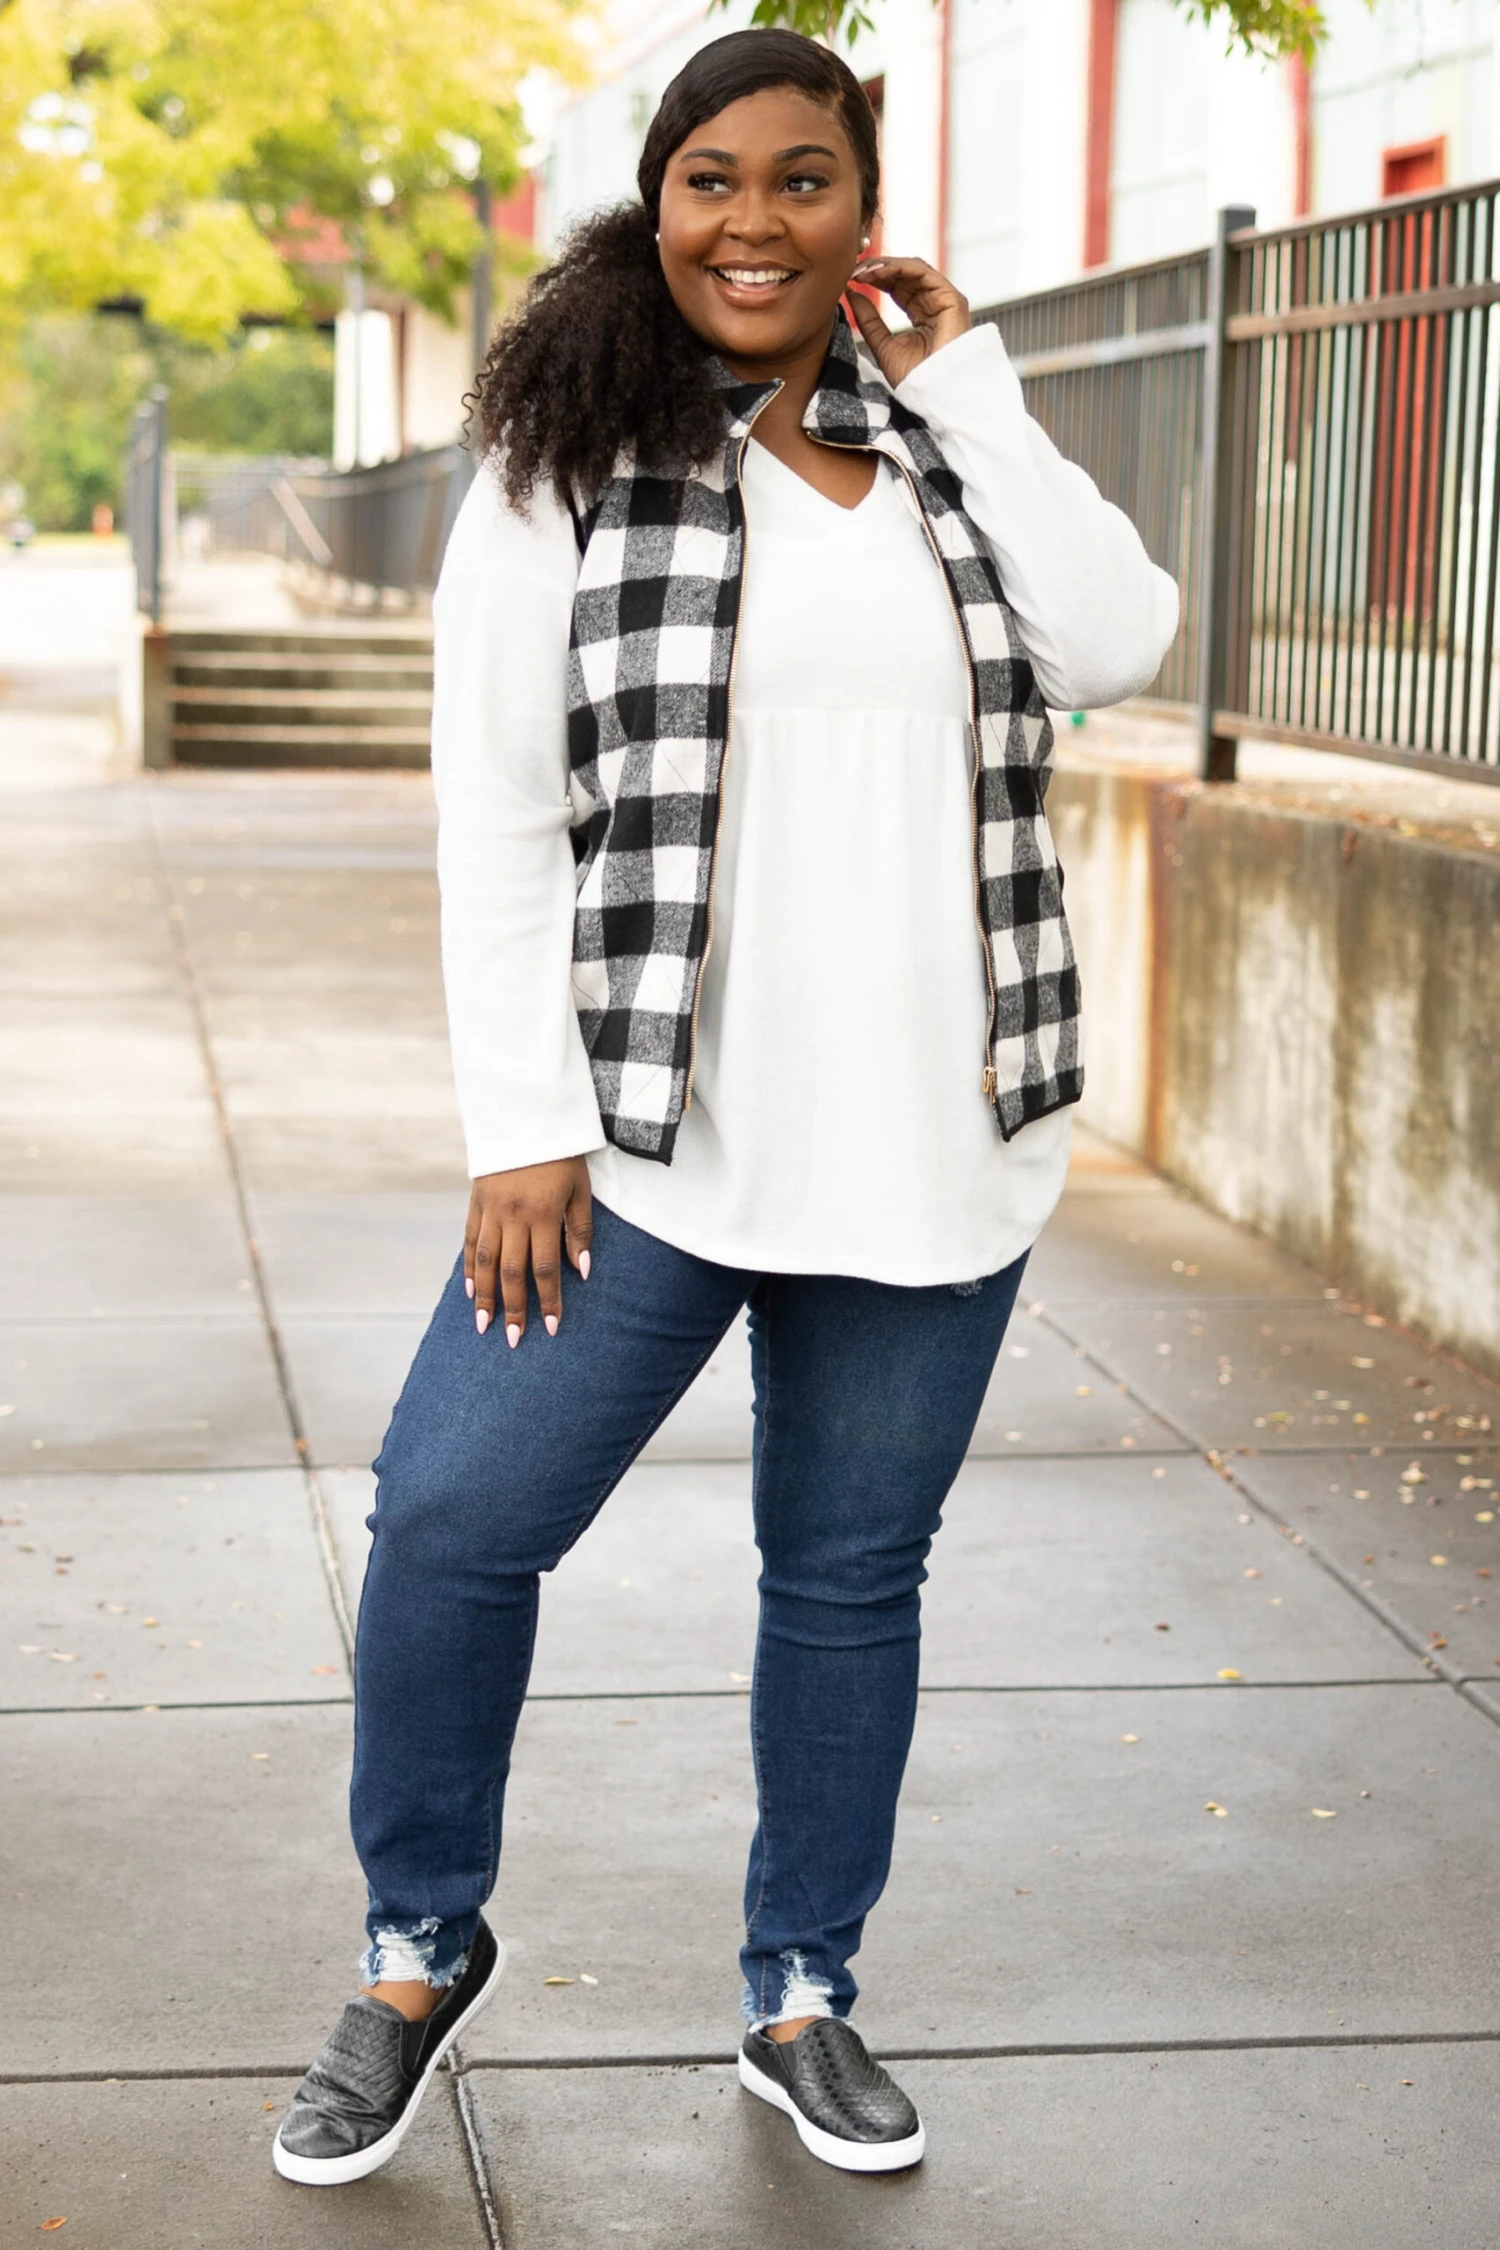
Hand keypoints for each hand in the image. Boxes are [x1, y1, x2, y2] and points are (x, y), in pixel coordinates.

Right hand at [464, 1156, 592, 1344]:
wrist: (526, 1114)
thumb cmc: (562, 1152)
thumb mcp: (580, 1187)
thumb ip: (579, 1229)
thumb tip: (582, 1270)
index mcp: (542, 1213)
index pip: (545, 1268)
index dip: (549, 1300)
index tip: (552, 1328)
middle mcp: (513, 1215)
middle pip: (512, 1272)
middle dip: (514, 1309)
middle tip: (514, 1340)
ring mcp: (490, 1209)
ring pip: (485, 1261)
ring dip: (486, 1296)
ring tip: (485, 1325)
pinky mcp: (476, 1201)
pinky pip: (470, 1240)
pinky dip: (469, 1267)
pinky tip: (472, 1291)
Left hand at [847, 255, 970, 387]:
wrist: (933, 395)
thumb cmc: (913, 379)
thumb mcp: (882, 346)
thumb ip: (868, 320)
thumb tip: (851, 292)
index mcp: (920, 313)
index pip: (897, 285)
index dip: (875, 278)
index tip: (851, 278)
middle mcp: (934, 303)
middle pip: (904, 273)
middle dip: (877, 268)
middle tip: (854, 271)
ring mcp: (945, 300)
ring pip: (913, 269)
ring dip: (885, 266)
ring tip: (863, 271)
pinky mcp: (952, 300)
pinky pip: (925, 273)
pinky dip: (900, 268)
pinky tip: (879, 272)